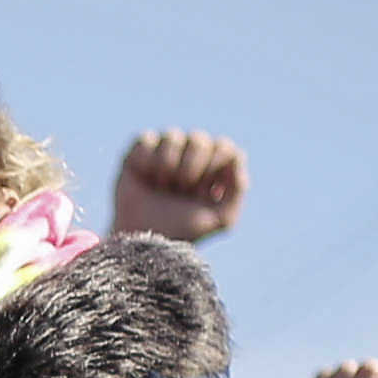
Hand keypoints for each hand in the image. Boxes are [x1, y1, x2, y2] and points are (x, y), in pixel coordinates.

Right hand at [112, 131, 247, 244]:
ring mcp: (165, 151)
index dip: (213, 167)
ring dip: (167, 165)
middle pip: (200, 139)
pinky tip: (144, 178)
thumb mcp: (222, 218)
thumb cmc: (184, 231)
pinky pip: (146, 139)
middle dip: (190, 168)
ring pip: (173, 136)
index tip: (203, 193)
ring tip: (161, 187)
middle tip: (181, 190)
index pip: (224, 147)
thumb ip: (238, 188)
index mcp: (214, 167)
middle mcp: (191, 154)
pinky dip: (146, 161)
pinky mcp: (139, 152)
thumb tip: (235, 155)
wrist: (144, 242)